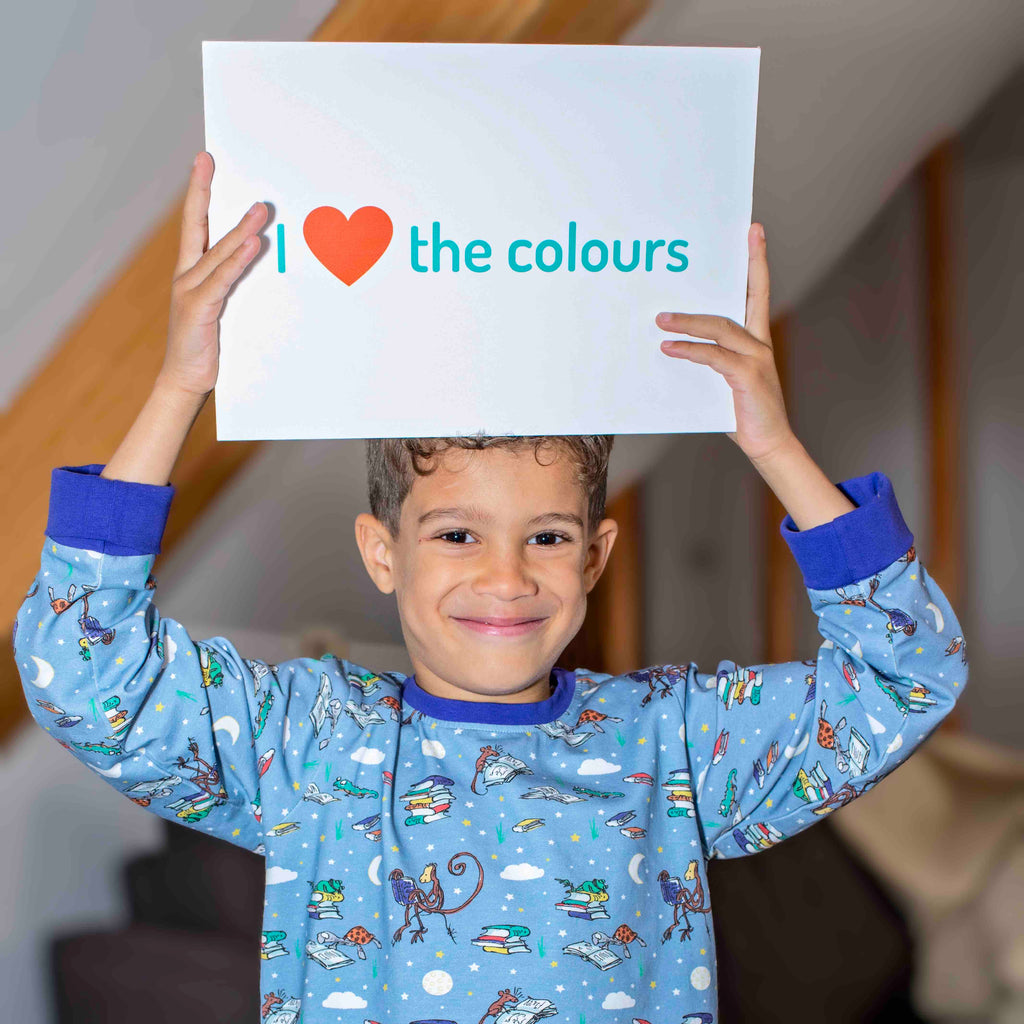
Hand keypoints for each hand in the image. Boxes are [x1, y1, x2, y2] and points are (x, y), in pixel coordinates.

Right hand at [157, 151, 266, 397]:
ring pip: (219, 252)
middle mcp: (187, 275)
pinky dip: (239, 261)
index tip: (203, 161)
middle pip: (197, 226)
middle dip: (202, 191)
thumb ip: (234, 281)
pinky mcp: (200, 309)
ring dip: (241, 229)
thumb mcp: (221, 306)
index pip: (195, 224)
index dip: (198, 191)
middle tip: (209, 160)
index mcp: (191, 272)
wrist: (185, 380)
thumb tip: (263, 254)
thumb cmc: (206, 344)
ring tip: (260, 208)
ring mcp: (190, 291)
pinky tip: (254, 245)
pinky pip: (224, 280)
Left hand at [656, 223, 795, 463]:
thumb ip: (706, 359)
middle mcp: (760, 342)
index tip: (754, 231)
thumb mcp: (722, 380)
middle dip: (737, 268)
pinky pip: (715, 356)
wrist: (768, 444)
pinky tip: (670, 349)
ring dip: (688, 322)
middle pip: (745, 297)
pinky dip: (690, 351)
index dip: (757, 261)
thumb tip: (669, 345)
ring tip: (660, 320)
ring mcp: (757, 358)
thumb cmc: (741, 412)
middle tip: (709, 250)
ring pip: (721, 327)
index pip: (758, 292)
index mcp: (756, 339)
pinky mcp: (749, 376)